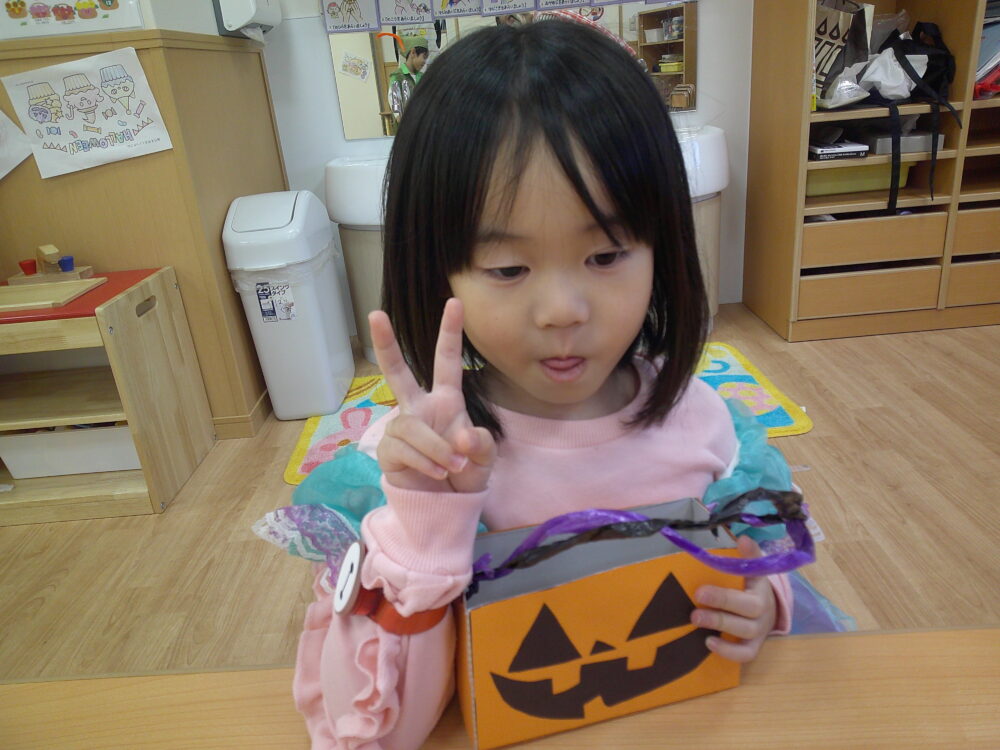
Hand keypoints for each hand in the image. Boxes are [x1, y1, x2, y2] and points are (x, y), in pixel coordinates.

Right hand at [369, 298, 495, 493]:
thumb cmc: (465, 474)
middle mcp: (420, 408)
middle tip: (375, 314)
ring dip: (436, 449)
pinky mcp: (388, 451)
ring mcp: (402, 428)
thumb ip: (480, 445)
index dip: (450, 333)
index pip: (447, 361)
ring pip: (412, 427)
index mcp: (446, 401)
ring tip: (451, 468)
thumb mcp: (484, 458)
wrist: (446, 506)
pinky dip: (426, 462)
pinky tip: (437, 473)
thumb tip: (461, 437)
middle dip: (386, 344)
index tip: (454, 302)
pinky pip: (404, 449)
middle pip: (398, 372)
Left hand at [690, 536, 776, 662]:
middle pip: (747, 612)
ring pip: (745, 633)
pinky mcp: (754, 647)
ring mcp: (760, 631)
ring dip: (721, 627)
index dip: (726, 594)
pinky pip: (745, 654)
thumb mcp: (753, 570)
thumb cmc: (752, 587)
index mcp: (761, 590)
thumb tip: (743, 538)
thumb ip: (749, 555)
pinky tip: (709, 643)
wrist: (769, 610)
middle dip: (720, 609)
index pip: (749, 591)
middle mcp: (763, 612)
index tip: (700, 591)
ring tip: (696, 621)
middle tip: (694, 609)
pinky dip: (729, 652)